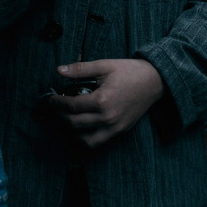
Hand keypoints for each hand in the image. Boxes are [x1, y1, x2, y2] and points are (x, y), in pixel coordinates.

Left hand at [50, 58, 164, 147]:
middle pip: (74, 124)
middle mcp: (108, 118)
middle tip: (55, 107)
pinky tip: (81, 125)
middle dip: (60, 116)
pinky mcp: (121, 130)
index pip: (71, 107)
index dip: (56, 103)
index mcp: (102, 101)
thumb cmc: (129, 71)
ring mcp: (116, 127)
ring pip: (86, 140)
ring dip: (72, 131)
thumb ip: (79, 69)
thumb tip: (59, 70)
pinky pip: (99, 141)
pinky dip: (87, 137)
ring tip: (67, 118)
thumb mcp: (103, 65)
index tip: (51, 98)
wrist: (155, 81)